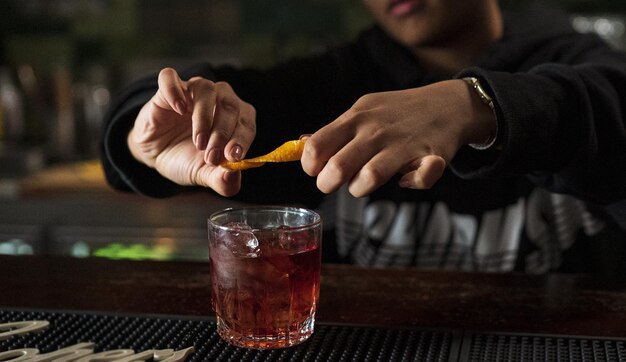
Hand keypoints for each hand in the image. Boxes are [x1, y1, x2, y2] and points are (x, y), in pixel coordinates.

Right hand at [128, 68, 255, 195]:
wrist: (154, 153)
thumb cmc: (185, 158)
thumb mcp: (203, 174)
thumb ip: (221, 180)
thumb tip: (233, 177)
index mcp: (235, 118)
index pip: (247, 122)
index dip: (242, 139)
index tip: (233, 157)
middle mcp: (218, 99)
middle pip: (230, 105)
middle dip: (223, 134)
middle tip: (211, 157)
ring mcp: (193, 90)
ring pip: (206, 89)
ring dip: (204, 117)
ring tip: (198, 142)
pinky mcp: (167, 88)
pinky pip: (170, 78)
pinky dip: (175, 91)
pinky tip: (178, 109)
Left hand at [301, 79, 495, 196]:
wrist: (447, 103)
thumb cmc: (396, 113)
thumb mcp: (362, 112)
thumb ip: (333, 132)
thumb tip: (300, 145)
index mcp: (355, 118)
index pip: (317, 145)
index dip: (310, 165)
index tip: (316, 171)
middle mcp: (376, 131)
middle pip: (338, 167)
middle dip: (328, 184)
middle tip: (334, 184)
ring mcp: (404, 143)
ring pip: (371, 176)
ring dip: (361, 188)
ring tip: (364, 182)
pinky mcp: (432, 156)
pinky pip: (419, 180)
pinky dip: (411, 184)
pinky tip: (406, 178)